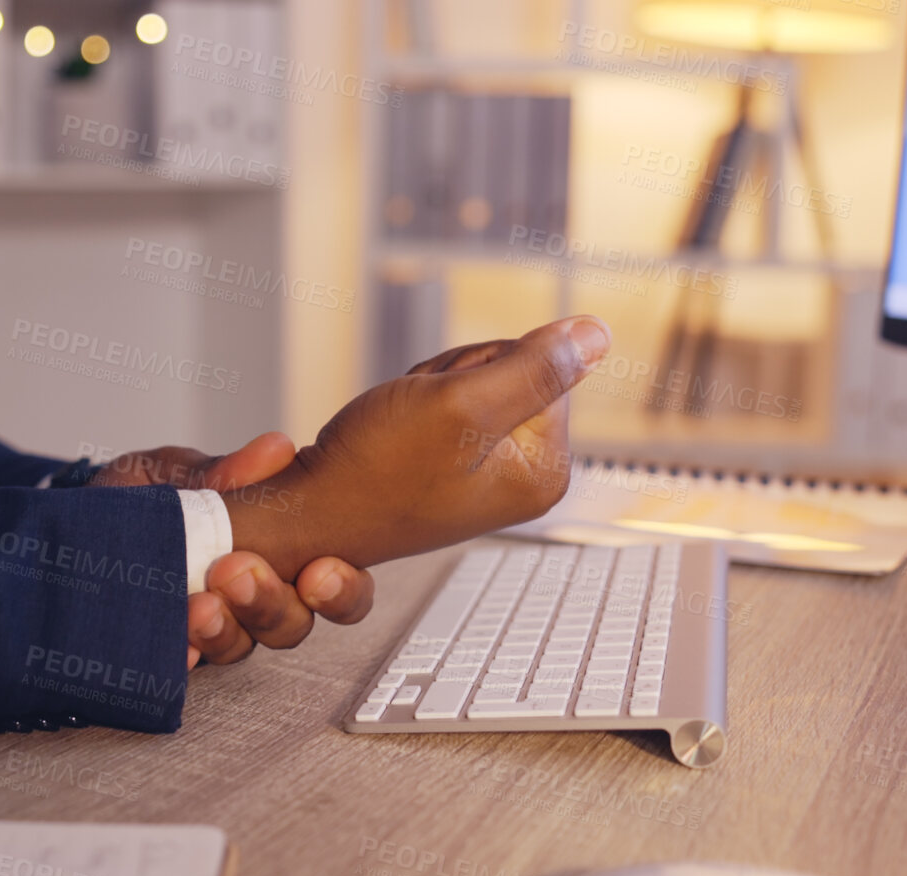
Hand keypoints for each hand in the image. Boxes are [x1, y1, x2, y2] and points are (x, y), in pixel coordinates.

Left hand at [86, 434, 375, 666]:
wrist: (74, 520)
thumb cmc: (144, 494)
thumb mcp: (177, 471)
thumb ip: (225, 470)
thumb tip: (276, 450)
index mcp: (278, 551)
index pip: (332, 584)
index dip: (340, 588)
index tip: (319, 572)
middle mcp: (252, 598)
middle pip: (292, 624)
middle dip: (272, 604)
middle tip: (238, 574)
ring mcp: (210, 626)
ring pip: (241, 647)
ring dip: (225, 630)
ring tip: (199, 606)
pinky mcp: (165, 647)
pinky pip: (182, 666)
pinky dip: (182, 656)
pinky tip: (176, 647)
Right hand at [221, 315, 609, 578]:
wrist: (310, 509)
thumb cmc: (372, 472)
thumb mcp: (461, 406)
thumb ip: (537, 368)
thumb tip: (596, 335)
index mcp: (544, 473)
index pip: (546, 367)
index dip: (486, 366)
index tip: (446, 407)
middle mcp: (525, 477)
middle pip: (514, 370)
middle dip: (457, 376)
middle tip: (416, 417)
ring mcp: (490, 472)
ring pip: (476, 379)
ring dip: (432, 387)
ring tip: (402, 427)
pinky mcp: (456, 464)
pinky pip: (449, 400)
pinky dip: (417, 402)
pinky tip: (396, 432)